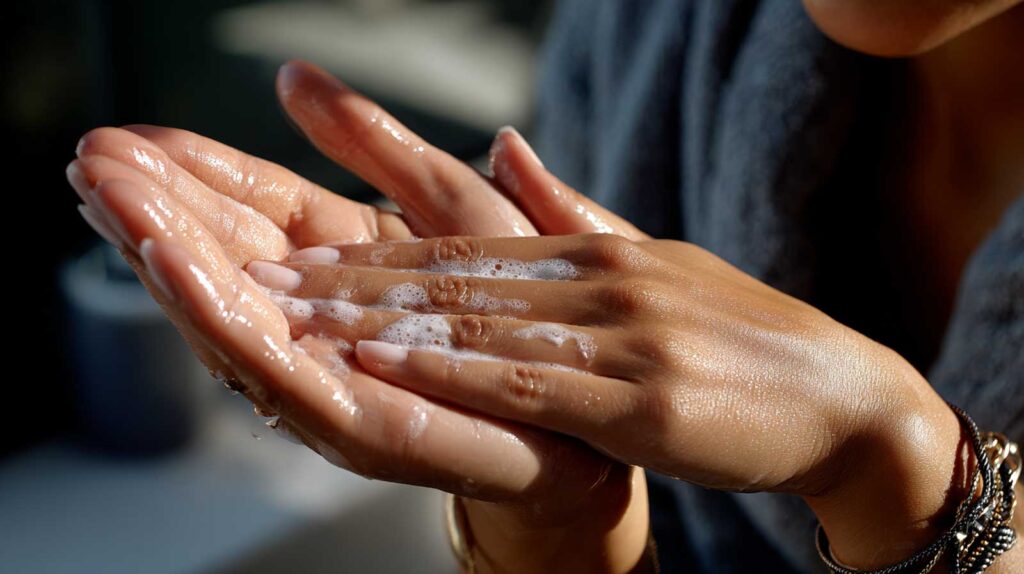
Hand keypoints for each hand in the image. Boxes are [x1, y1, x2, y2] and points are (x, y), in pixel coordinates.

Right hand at [68, 60, 643, 381]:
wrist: (584, 427)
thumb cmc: (531, 318)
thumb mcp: (460, 208)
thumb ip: (379, 147)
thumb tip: (295, 77)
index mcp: (349, 262)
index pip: (256, 209)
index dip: (194, 170)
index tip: (127, 136)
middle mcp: (327, 322)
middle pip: (228, 257)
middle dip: (157, 208)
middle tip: (88, 157)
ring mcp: (336, 374)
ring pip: (235, 310)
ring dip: (168, 253)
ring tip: (109, 198)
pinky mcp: (363, 422)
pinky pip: (282, 369)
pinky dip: (224, 318)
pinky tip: (172, 267)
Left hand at [257, 233, 968, 567]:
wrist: (844, 396)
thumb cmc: (743, 338)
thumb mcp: (655, 264)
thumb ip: (574, 211)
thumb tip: (506, 147)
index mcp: (596, 252)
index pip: (465, 250)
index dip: (374, 257)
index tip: (299, 260)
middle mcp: (601, 281)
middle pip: (454, 280)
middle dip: (350, 285)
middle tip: (265, 283)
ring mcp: (622, 338)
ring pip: (478, 324)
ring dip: (376, 322)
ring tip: (293, 323)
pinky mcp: (645, 400)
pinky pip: (530, 382)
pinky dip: (452, 372)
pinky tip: (388, 367)